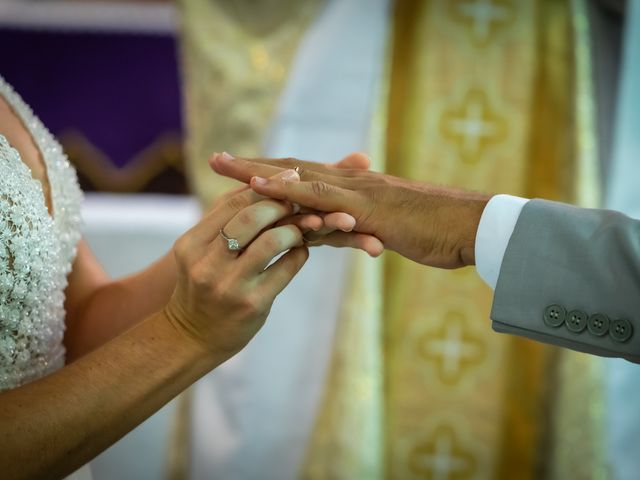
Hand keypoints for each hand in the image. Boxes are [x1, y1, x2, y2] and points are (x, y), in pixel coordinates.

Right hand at [164, 170, 308, 357]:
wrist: (191, 337)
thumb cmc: (201, 286)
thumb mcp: (199, 252)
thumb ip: (222, 220)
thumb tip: (259, 182)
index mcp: (191, 244)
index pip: (231, 204)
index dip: (262, 187)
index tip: (287, 177)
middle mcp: (207, 264)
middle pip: (251, 217)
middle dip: (280, 204)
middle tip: (298, 200)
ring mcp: (230, 286)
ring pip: (272, 240)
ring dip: (294, 228)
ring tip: (301, 227)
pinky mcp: (253, 304)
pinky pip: (287, 268)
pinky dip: (299, 253)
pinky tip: (300, 250)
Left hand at [210, 152, 489, 267]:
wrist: (471, 227)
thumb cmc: (436, 231)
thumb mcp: (391, 228)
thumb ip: (363, 226)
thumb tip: (344, 231)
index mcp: (355, 189)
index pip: (305, 177)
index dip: (272, 174)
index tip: (240, 174)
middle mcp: (351, 182)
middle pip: (292, 169)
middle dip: (252, 166)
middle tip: (215, 160)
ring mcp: (357, 191)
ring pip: (298, 176)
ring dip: (258, 171)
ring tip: (222, 166)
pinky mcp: (365, 206)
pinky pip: (320, 195)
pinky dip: (288, 188)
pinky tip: (260, 186)